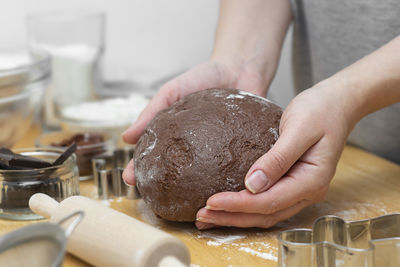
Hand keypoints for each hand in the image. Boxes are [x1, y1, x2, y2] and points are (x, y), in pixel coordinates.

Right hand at [122, 59, 269, 184]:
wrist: (241, 67)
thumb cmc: (206, 76)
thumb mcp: (174, 90)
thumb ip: (153, 110)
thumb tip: (126, 137)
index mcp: (176, 135)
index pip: (153, 155)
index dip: (140, 168)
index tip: (130, 180)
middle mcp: (196, 148)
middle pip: (175, 171)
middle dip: (162, 185)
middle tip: (151, 195)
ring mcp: (218, 153)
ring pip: (202, 177)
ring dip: (193, 190)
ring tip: (184, 200)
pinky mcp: (241, 152)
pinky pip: (232, 168)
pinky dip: (225, 180)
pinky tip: (220, 191)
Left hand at [196, 83, 354, 228]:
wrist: (336, 104)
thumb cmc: (320, 110)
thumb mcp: (299, 129)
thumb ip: (278, 158)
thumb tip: (252, 185)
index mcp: (311, 180)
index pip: (269, 201)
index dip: (238, 204)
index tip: (211, 201)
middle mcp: (307, 191)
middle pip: (265, 214)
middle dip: (232, 217)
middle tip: (202, 215)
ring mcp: (301, 189)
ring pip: (265, 212)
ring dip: (236, 216)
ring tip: (208, 215)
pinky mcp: (292, 182)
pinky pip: (267, 202)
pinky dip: (246, 206)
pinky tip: (228, 204)